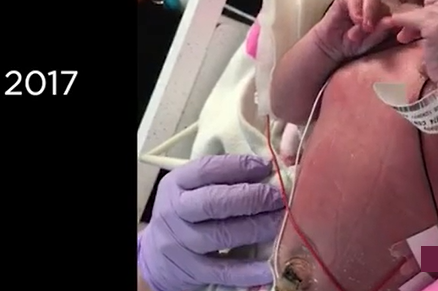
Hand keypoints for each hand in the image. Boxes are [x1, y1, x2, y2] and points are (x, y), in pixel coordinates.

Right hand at [138, 155, 283, 290]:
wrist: (156, 257)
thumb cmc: (184, 214)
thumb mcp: (189, 190)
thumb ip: (219, 179)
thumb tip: (266, 168)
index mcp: (176, 184)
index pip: (206, 169)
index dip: (239, 166)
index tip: (266, 166)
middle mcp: (175, 211)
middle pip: (214, 202)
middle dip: (252, 197)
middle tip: (278, 197)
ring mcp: (181, 242)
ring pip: (223, 235)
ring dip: (257, 228)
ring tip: (281, 222)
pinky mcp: (192, 270)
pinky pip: (223, 270)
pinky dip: (247, 270)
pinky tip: (268, 267)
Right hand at [312, 0, 394, 62]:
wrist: (331, 47)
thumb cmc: (353, 45)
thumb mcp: (370, 42)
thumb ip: (380, 31)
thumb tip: (390, 21)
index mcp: (385, 15)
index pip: (397, 11)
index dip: (397, 18)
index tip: (394, 31)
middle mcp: (376, 5)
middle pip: (386, 2)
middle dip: (380, 16)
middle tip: (372, 30)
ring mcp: (361, 0)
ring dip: (369, 11)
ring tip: (364, 26)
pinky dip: (356, 7)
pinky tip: (356, 19)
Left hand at [388, 0, 437, 92]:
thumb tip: (422, 12)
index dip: (434, 6)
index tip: (423, 16)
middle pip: (435, 5)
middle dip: (420, 17)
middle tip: (410, 33)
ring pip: (422, 12)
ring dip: (410, 22)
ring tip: (405, 38)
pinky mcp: (436, 26)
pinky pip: (413, 18)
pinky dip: (402, 23)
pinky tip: (400, 35)